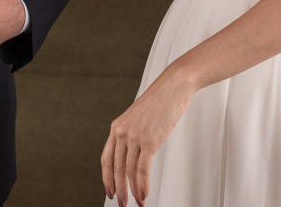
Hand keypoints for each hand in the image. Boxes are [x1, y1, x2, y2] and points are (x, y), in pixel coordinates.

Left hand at [101, 68, 194, 205]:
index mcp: (116, 127)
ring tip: (137, 202)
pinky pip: (142, 169)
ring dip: (133, 191)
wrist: (174, 85)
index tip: (110, 191)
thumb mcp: (139, 117)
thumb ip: (133, 133)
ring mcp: (134, 136)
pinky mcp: (149, 139)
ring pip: (129, 172)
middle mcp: (122, 132)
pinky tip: (144, 193)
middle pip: (116, 170)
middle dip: (119, 191)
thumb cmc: (160, 100)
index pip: (106, 160)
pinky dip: (143, 185)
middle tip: (122, 204)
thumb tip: (134, 154)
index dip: (107, 179)